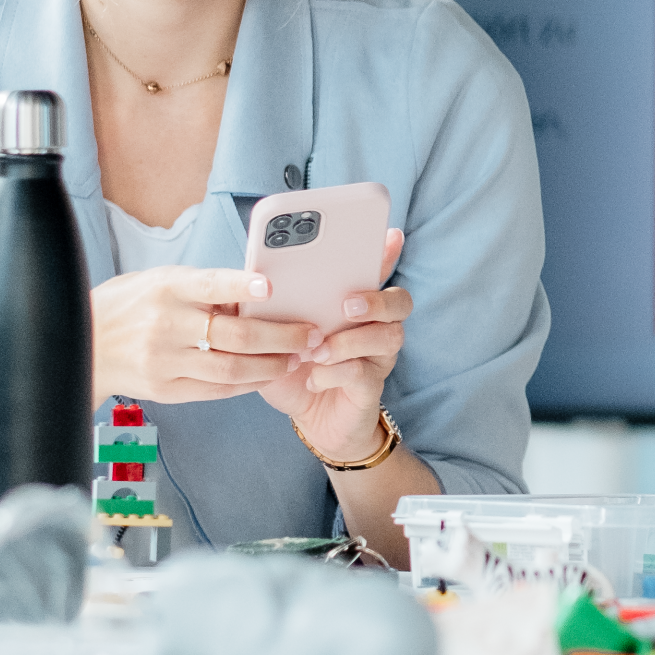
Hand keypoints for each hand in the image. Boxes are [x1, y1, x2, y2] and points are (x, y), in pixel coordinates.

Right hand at [92, 266, 319, 406]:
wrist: (82, 343)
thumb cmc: (131, 304)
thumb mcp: (162, 281)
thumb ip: (205, 288)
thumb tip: (258, 294)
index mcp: (166, 288)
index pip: (209, 285)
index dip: (239, 285)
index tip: (270, 284)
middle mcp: (166, 325)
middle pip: (232, 334)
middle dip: (280, 336)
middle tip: (310, 334)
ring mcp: (165, 361)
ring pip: (230, 368)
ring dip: (271, 365)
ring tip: (297, 358)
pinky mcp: (165, 389)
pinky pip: (216, 389)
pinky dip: (247, 383)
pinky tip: (267, 374)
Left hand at [249, 228, 411, 467]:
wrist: (309, 418)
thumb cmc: (296, 366)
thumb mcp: (280, 331)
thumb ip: (277, 304)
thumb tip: (253, 274)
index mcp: (356, 305)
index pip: (378, 272)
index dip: (387, 253)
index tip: (390, 236)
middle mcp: (376, 327)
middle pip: (400, 301)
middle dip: (376, 299)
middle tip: (346, 305)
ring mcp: (378, 358)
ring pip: (389, 337)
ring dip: (351, 341)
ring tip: (319, 350)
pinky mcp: (371, 387)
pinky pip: (364, 374)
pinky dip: (335, 373)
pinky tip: (313, 377)